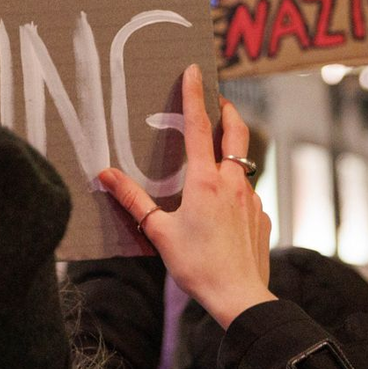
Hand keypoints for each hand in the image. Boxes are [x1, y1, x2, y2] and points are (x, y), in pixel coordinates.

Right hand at [99, 64, 274, 328]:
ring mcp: (252, 199)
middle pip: (234, 133)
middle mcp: (233, 183)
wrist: (241, 297)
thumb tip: (105, 174)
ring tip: (213, 158)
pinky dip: (235, 188)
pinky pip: (248, 193)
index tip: (194, 70)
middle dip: (227, 111)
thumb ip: (132, 200)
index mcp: (205, 181)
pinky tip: (222, 207)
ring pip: (242, 164)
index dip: (194, 95)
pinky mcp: (262, 216)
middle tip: (218, 99)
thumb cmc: (196, 265)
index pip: (198, 127)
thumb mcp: (158, 232)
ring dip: (229, 153)